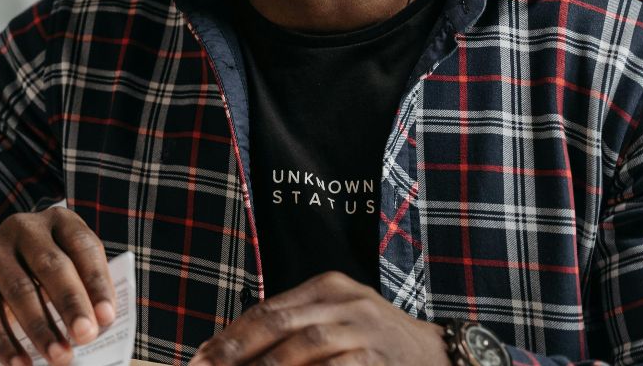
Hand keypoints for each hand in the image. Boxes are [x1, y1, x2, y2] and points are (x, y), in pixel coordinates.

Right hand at [0, 207, 116, 365]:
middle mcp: (24, 228)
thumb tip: (99, 327)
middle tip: (85, 336)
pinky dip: (5, 341)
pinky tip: (21, 363)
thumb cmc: (46, 275)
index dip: (96, 282)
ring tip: (59, 357)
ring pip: (19, 289)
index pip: (82, 247)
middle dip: (70, 303)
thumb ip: (86, 292)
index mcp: (59, 222)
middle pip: (50, 265)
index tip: (107, 317)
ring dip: (40, 328)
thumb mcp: (70, 271)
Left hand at [188, 271, 449, 365]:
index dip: (231, 334)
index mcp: (326, 286)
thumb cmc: (377, 340)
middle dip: (235, 349)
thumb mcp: (339, 318)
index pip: (267, 308)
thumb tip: (234, 347)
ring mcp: (361, 326)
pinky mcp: (375, 355)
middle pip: (276, 323)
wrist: (440, 354)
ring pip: (300, 346)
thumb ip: (296, 325)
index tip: (202, 355)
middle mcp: (342, 300)